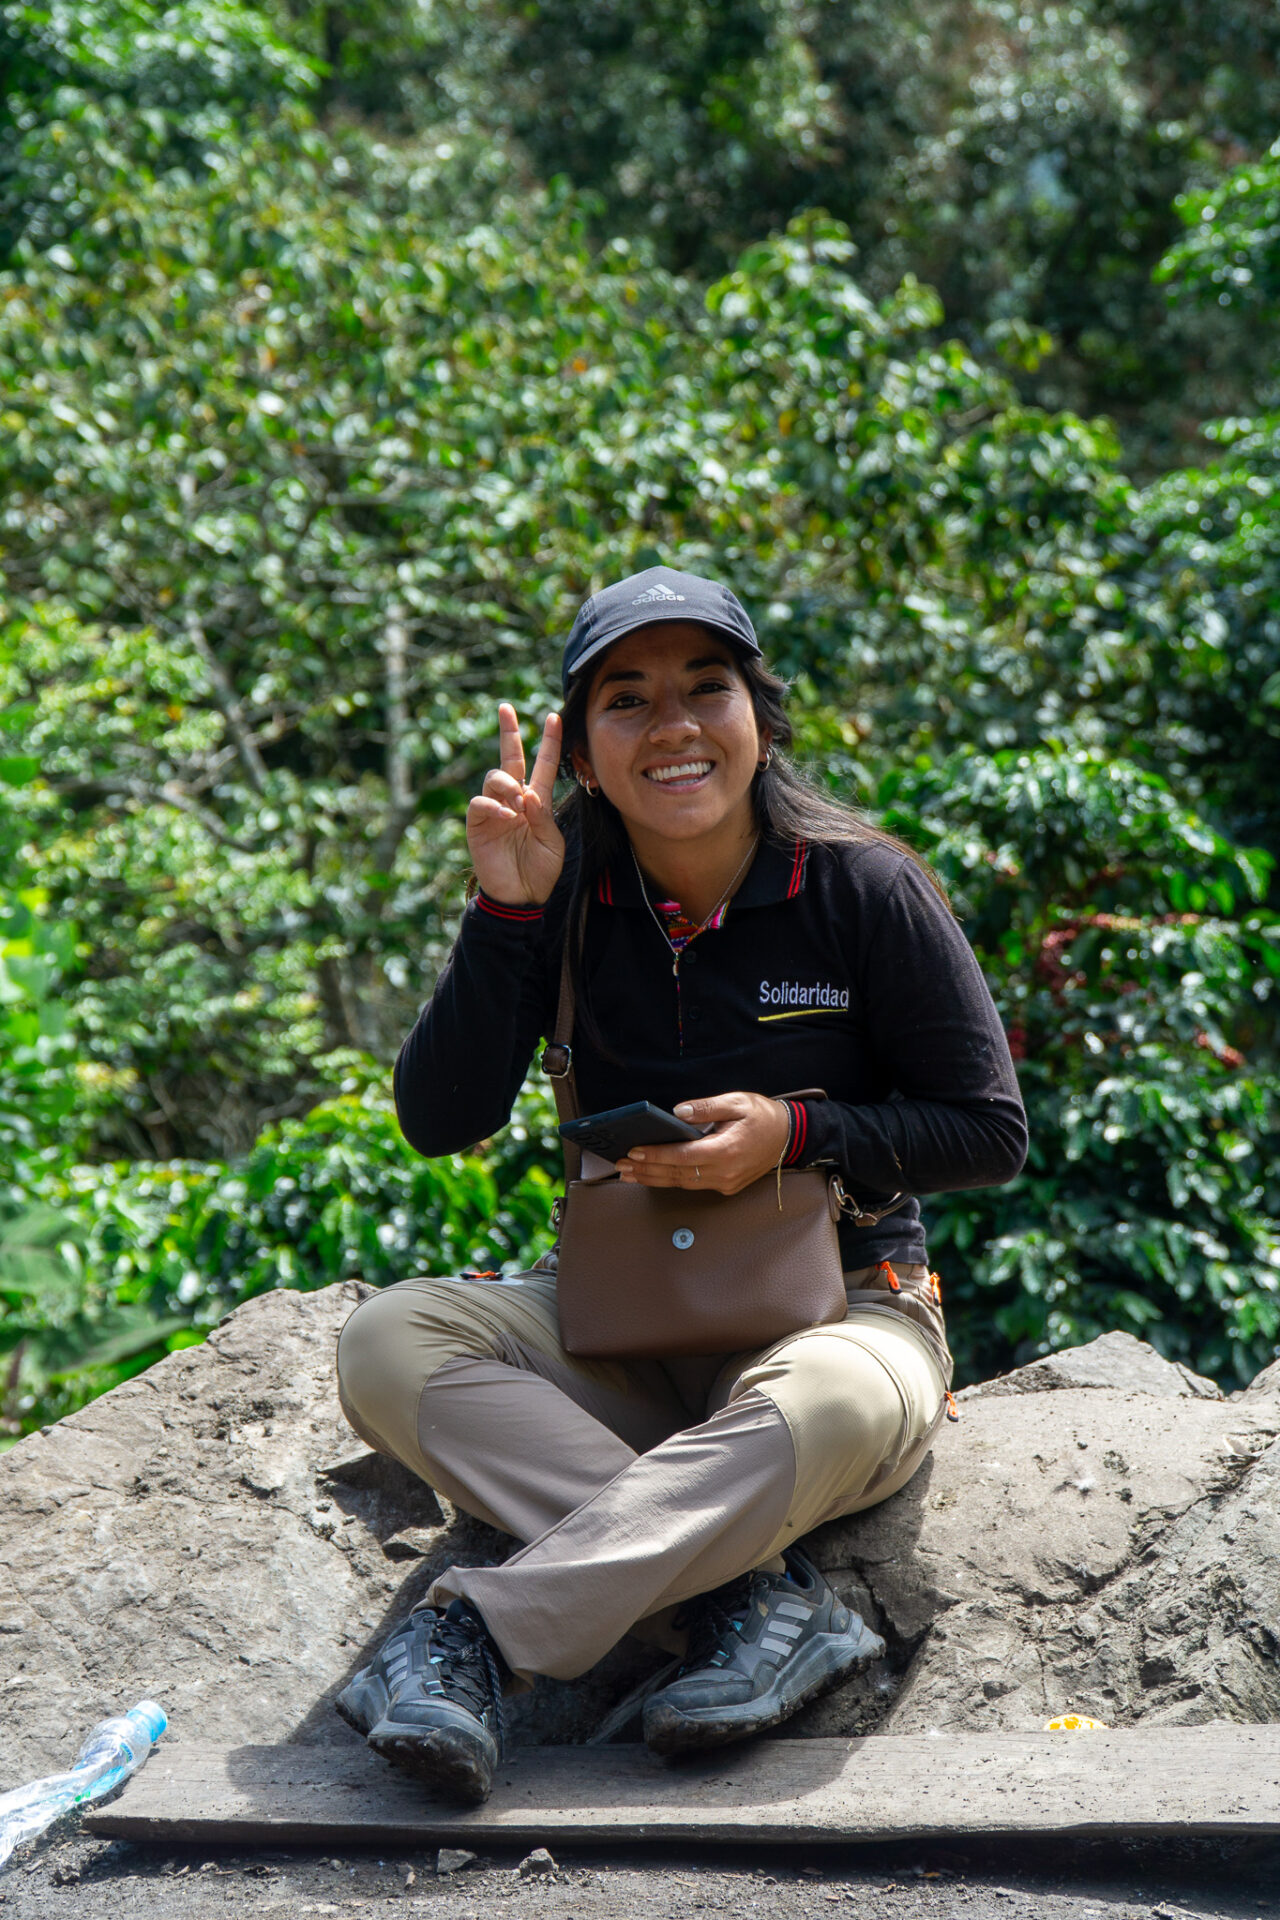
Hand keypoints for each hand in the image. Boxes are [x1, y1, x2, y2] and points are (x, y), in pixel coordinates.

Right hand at [466, 704, 564, 905]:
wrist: (520, 897)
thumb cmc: (540, 871)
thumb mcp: (552, 843)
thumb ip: (543, 817)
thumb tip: (527, 793)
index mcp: (537, 802)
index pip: (543, 765)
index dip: (549, 741)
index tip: (554, 717)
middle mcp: (514, 800)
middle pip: (510, 759)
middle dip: (508, 732)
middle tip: (505, 709)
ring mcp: (494, 810)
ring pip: (494, 778)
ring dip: (507, 784)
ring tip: (517, 804)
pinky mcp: (477, 824)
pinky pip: (480, 803)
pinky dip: (492, 805)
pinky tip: (506, 816)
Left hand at [617, 1092, 790, 1195]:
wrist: (789, 1136)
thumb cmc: (763, 1116)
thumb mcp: (737, 1102)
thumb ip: (706, 1107)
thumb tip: (677, 1112)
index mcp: (726, 1150)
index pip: (682, 1156)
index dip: (656, 1155)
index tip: (633, 1152)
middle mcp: (725, 1172)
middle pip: (677, 1174)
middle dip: (646, 1170)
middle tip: (620, 1166)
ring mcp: (726, 1182)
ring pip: (683, 1183)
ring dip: (654, 1178)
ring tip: (629, 1174)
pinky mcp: (727, 1186)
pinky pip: (694, 1185)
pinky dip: (671, 1180)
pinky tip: (654, 1175)